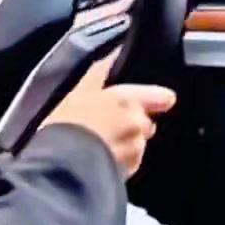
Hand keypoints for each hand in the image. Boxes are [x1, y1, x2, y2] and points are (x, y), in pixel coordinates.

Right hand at [41, 55, 175, 178]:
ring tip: (97, 144)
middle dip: (132, 124)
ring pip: (136, 145)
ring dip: (124, 144)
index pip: (161, 96)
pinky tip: (97, 159)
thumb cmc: (67, 124)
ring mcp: (134, 152)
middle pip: (144, 123)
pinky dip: (117, 162)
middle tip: (105, 124)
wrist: (61, 167)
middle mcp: (138, 126)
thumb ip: (100, 70)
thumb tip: (114, 51)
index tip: (162, 99)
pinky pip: (127, 164)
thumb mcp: (79, 90)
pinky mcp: (127, 174)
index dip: (159, 98)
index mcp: (129, 100)